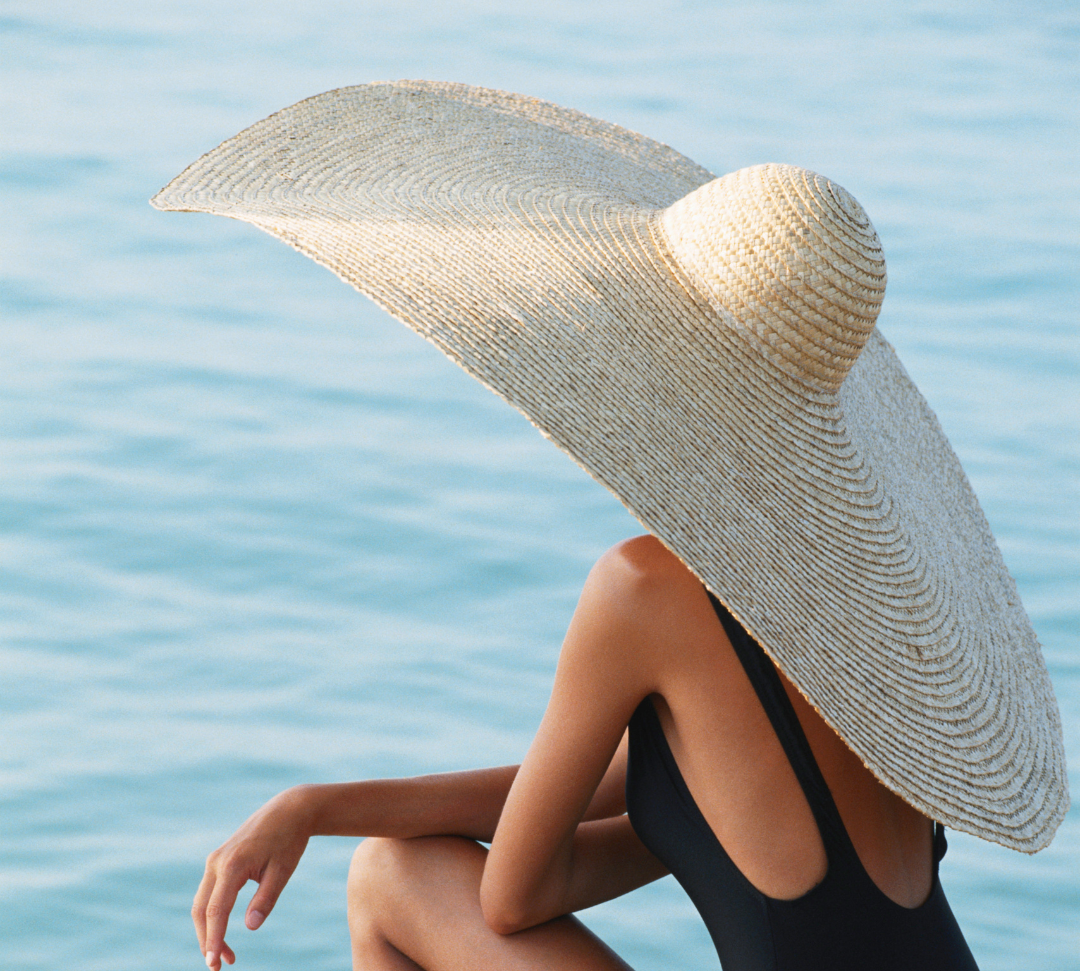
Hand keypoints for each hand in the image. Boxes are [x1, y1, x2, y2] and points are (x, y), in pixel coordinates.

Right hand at [193, 786, 315, 969]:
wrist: (289, 809)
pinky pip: (209, 892)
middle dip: (207, 940)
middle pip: (201, 910)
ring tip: (225, 954)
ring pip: (202, 902)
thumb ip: (266, 899)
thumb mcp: (283, 870)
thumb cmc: (288, 840)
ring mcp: (215, 859)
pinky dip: (212, 913)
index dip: (214, 940)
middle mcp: (217, 862)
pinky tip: (223, 929)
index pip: (216, 911)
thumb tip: (250, 928)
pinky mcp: (219, 860)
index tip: (215, 964)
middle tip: (219, 966)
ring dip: (209, 929)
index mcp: (233, 865)